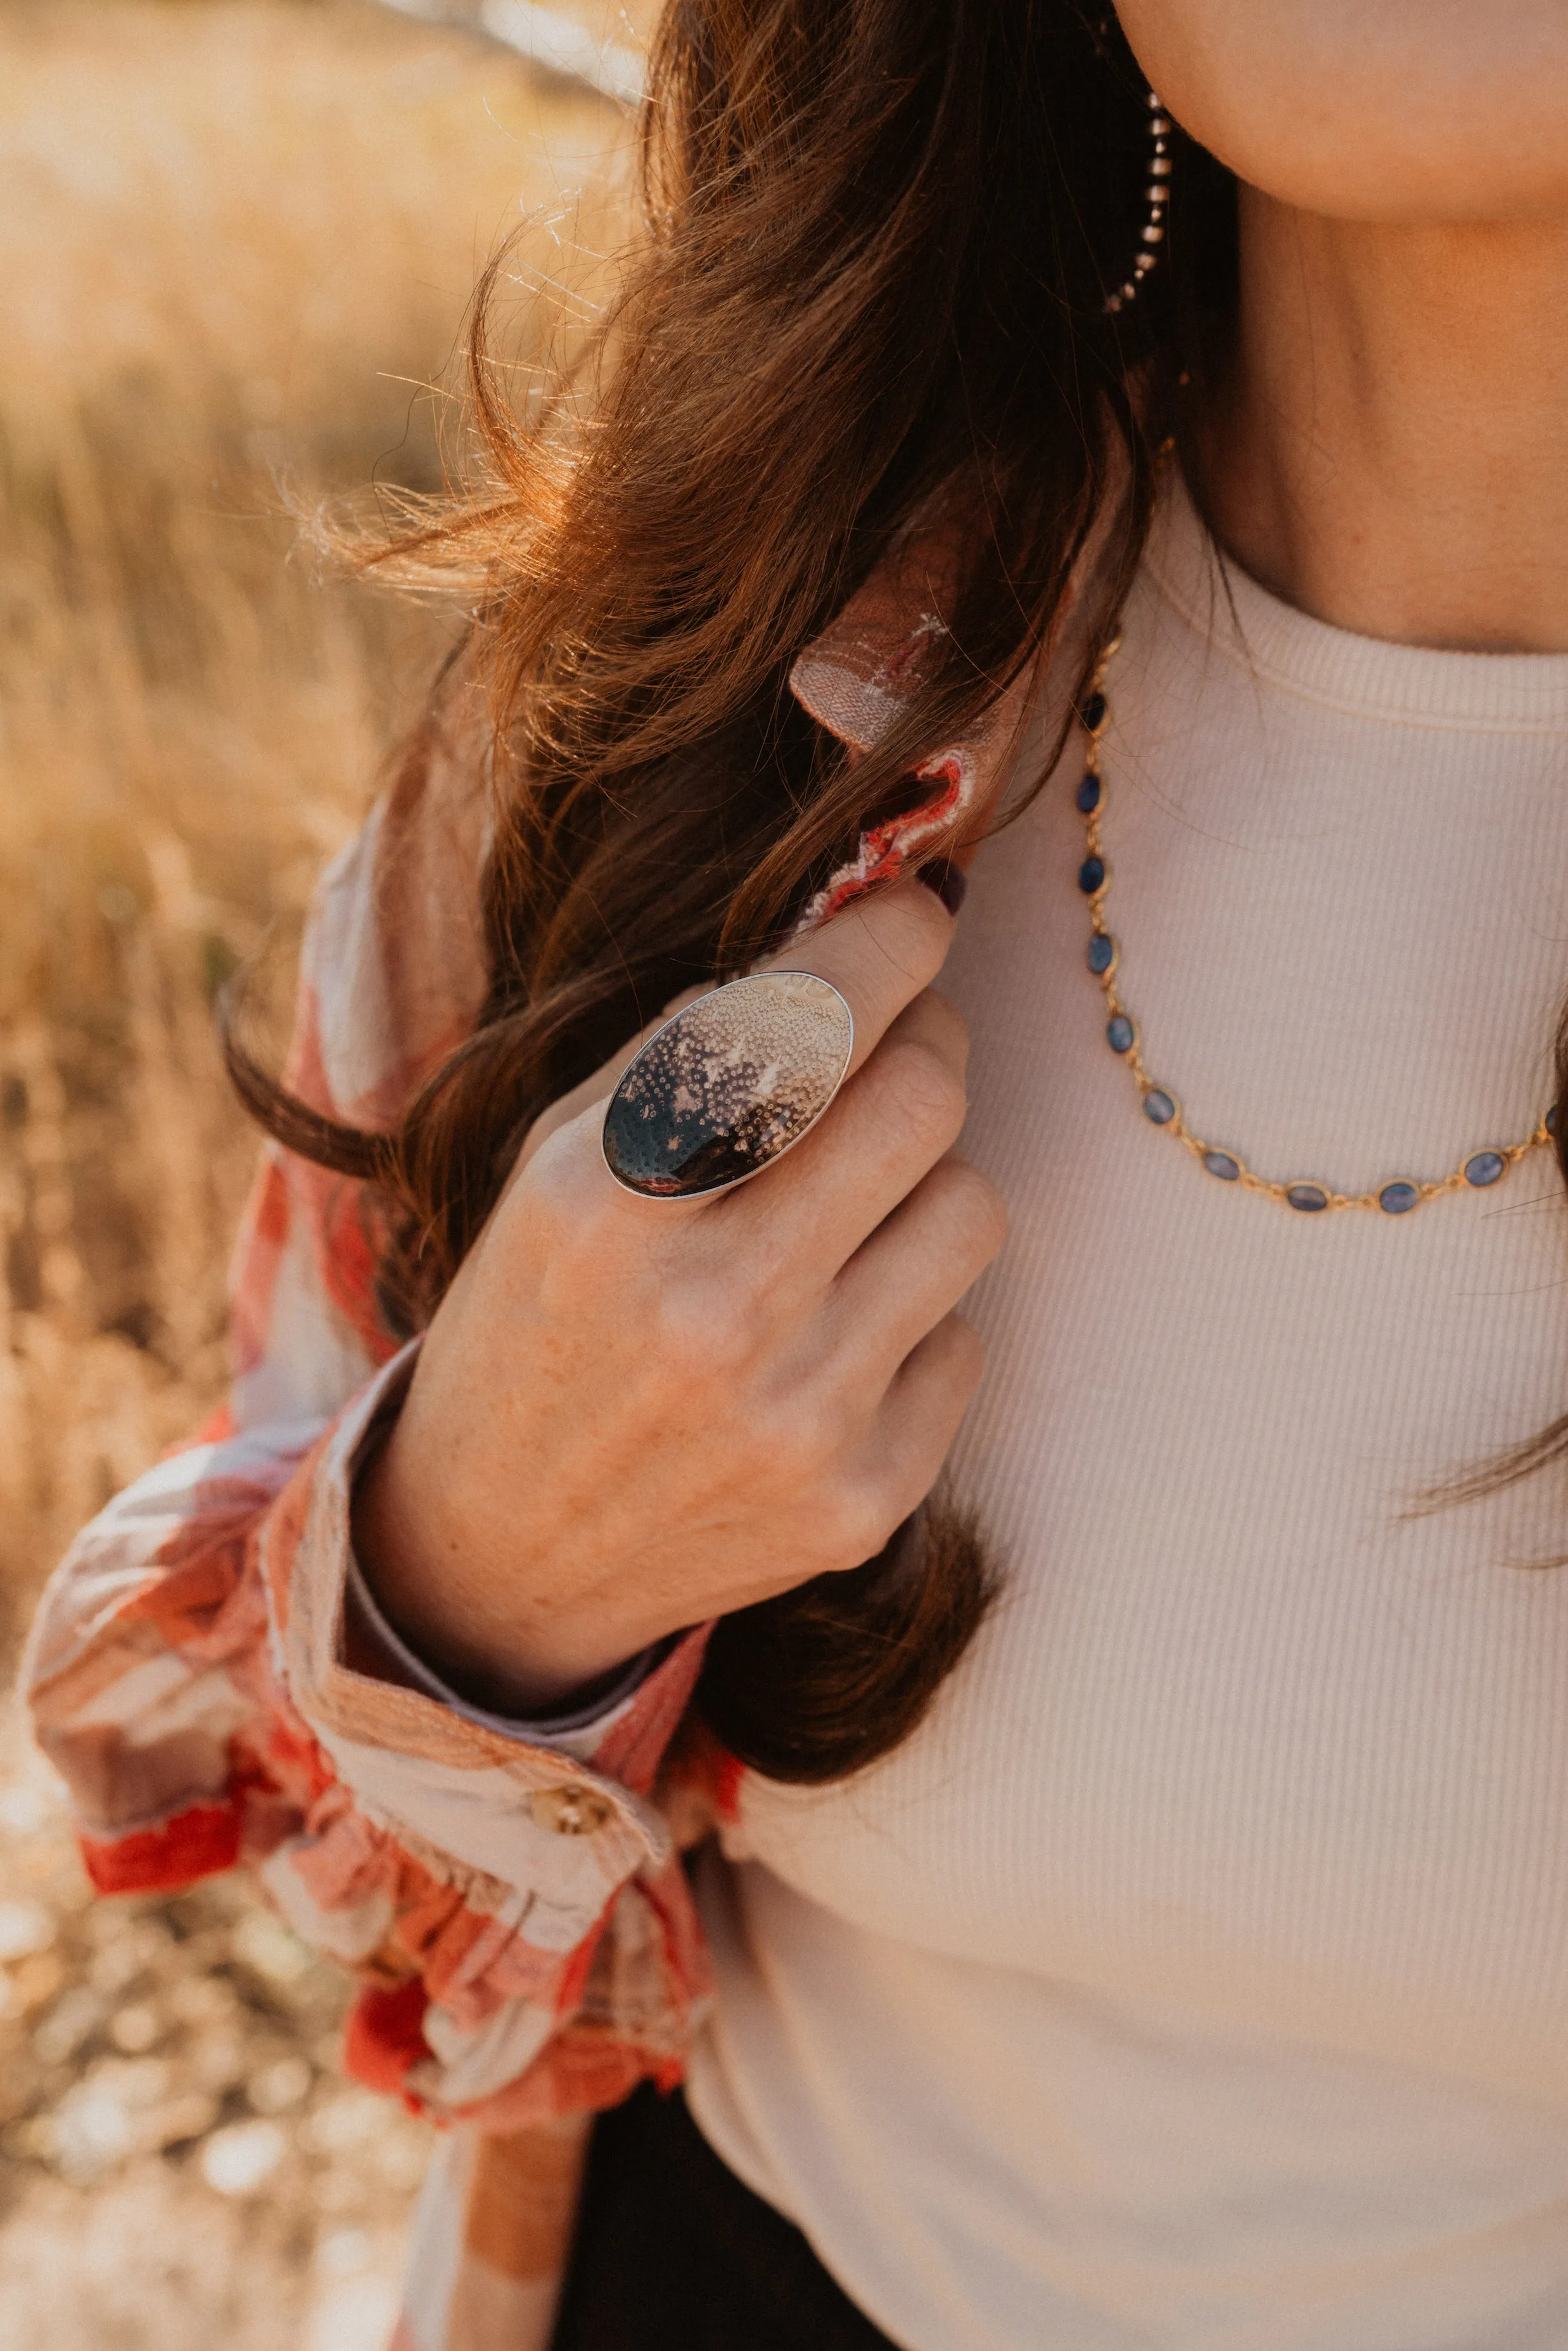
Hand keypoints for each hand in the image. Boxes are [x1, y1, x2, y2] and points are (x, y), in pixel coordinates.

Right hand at [352, 879, 1006, 1712]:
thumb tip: (867, 929)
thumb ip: (694, 1049)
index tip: (917, 915)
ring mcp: (798, 1416)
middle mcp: (710, 1311)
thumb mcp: (557, 1163)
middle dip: (925, 1043)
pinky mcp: (863, 1500)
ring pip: (972, 1208)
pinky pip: (967, 1336)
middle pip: (924, 1097)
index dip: (891, 940)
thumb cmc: (538, 1318)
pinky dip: (912, 1316)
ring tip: (847, 1212)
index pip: (808, 1020)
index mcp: (607, 1201)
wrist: (499, 1556)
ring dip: (924, 1184)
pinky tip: (828, 1338)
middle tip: (892, 1049)